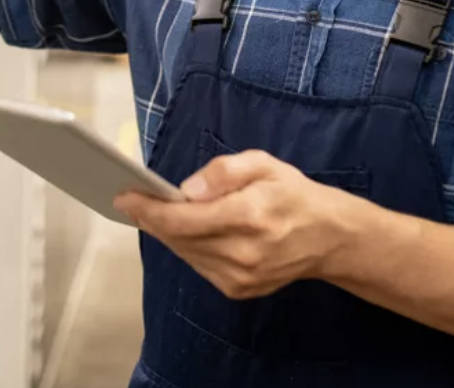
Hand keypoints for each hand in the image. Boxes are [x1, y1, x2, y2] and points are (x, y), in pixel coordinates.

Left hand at [114, 150, 354, 299]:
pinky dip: (186, 246)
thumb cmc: (293, 194)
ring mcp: (241, 277)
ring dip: (166, 232)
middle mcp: (243, 253)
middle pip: (178, 237)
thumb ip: (223, 171)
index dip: (148, 208)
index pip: (183, 217)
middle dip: (150, 218)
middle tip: (131, 199)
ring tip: (152, 210)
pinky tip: (183, 229)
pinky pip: (198, 265)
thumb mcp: (263, 164)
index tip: (124, 196)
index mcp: (249, 216)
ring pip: (185, 253)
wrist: (330, 238)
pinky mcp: (240, 290)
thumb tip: (186, 188)